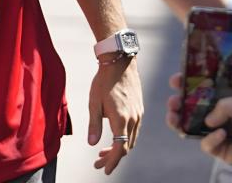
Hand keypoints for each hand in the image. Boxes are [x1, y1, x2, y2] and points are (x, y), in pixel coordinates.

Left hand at [89, 57, 142, 174]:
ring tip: (103, 152)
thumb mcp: (94, 102)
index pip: (120, 149)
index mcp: (122, 120)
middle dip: (113, 157)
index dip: (112, 162)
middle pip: (126, 147)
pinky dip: (124, 138)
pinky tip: (114, 137)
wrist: (120, 62)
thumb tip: (92, 144)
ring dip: (119, 148)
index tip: (103, 169)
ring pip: (131, 139)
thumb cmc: (103, 81)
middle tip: (98, 162)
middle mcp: (134, 119)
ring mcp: (139, 114)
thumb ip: (94, 124)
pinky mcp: (139, 109)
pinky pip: (134, 130)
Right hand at [165, 74, 231, 170]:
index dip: (187, 83)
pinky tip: (221, 136)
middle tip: (173, 102)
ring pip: (189, 126)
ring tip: (174, 118)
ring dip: (178, 121)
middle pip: (190, 107)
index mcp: (224, 98)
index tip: (177, 80)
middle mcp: (218, 113)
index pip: (201, 87)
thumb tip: (208, 120)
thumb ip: (225, 105)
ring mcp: (216, 130)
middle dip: (177, 103)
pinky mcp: (219, 148)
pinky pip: (206, 144)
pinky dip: (210, 140)